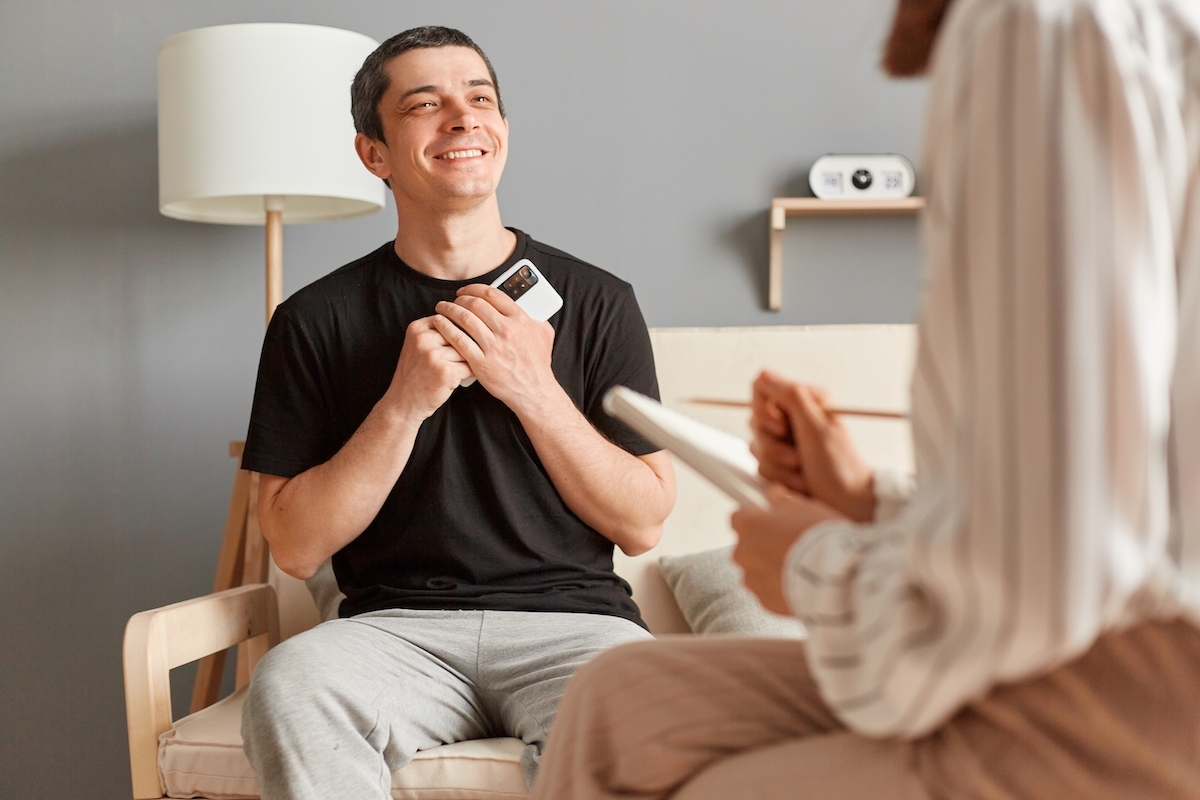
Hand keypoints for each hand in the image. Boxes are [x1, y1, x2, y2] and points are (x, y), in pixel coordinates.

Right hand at [383, 317, 472, 421]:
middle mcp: (423, 338)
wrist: (403, 402)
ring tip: (456, 372)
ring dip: (467, 362)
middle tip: (455, 361)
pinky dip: (469, 374)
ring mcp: (433, 355)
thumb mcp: (418, 345)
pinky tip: (459, 380)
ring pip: (467, 350)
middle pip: (460, 334)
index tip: (449, 348)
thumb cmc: (416, 374)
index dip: (456, 335)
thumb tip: (471, 321)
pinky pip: (470, 367)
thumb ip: (437, 331)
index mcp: (417, 328)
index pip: (450, 320)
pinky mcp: (445, 371)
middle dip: (463, 349)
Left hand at [432, 284, 557, 409]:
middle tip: (453, 301)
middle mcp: (506, 330)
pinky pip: (459, 340)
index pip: (492, 294)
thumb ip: (534, 317)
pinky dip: (446, 328)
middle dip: (459, 299)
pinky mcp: (481, 362)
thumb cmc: (538, 364)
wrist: (533, 391)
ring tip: (442, 309)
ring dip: (449, 310)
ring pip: (464, 319)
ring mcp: (493, 346)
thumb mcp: (544, 334)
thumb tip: (526, 305)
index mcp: (520, 319)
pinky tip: (439, 323)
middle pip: (475, 304)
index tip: (466, 291)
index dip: (474, 289)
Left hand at [731, 484, 846, 614]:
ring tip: (800, 565)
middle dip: (764, 545)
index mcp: (748, 525)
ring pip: (757, 570)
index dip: (756, 519)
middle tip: (791, 543)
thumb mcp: (805, 508)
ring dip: (771, 568)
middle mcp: (743, 552)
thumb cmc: (819, 539)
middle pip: (747, 546)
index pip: (739, 518)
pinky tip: (800, 582)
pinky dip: (779, 587)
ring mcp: (751, 579)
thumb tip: (775, 494)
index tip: (770, 521)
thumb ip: (783, 501)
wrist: (833, 578)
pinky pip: (767, 590)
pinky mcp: (763, 601)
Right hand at [749, 371, 875, 521]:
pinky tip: (798, 480)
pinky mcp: (779, 462)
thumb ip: (791, 396)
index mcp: (804, 400)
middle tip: (797, 454)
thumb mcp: (817, 427)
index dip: (764, 410)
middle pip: (755, 420)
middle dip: (772, 444)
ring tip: (801, 469)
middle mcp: (793, 417)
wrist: (848, 503)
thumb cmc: (841, 467)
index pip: (762, 389)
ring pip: (755, 446)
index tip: (782, 427)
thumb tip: (765, 375)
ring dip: (777, 464)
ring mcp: (785, 441)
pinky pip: (760, 466)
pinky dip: (779, 477)